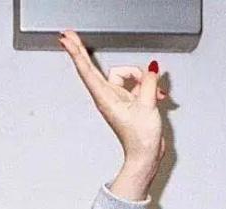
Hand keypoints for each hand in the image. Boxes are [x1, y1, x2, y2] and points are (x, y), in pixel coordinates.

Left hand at [59, 29, 165, 199]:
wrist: (145, 155)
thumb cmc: (141, 138)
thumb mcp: (147, 106)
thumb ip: (148, 83)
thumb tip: (151, 68)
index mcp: (106, 98)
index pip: (87, 70)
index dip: (77, 53)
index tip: (66, 41)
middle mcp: (108, 97)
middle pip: (93, 68)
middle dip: (82, 50)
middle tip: (69, 35)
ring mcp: (117, 98)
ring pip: (127, 73)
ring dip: (143, 78)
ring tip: (155, 93)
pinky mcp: (127, 101)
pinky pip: (137, 83)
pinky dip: (148, 86)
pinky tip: (158, 95)